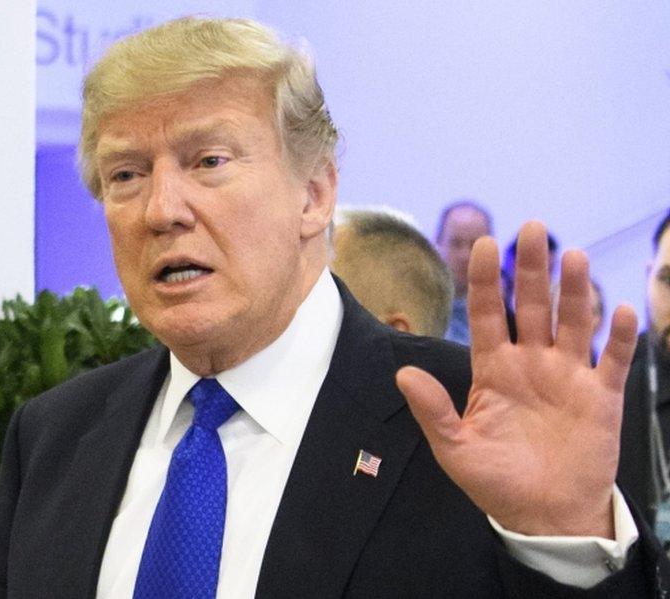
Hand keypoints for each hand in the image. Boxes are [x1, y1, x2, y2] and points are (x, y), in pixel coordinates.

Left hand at [396, 221, 637, 537]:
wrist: (545, 516)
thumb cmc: (496, 481)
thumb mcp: (455, 448)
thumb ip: (432, 410)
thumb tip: (403, 373)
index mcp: (494, 370)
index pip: (488, 315)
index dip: (485, 280)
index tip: (483, 242)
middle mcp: (531, 364)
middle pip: (531, 306)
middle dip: (531, 268)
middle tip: (532, 227)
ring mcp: (568, 376)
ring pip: (573, 322)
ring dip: (573, 290)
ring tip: (572, 256)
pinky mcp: (601, 396)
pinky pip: (613, 360)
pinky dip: (620, 336)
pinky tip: (619, 309)